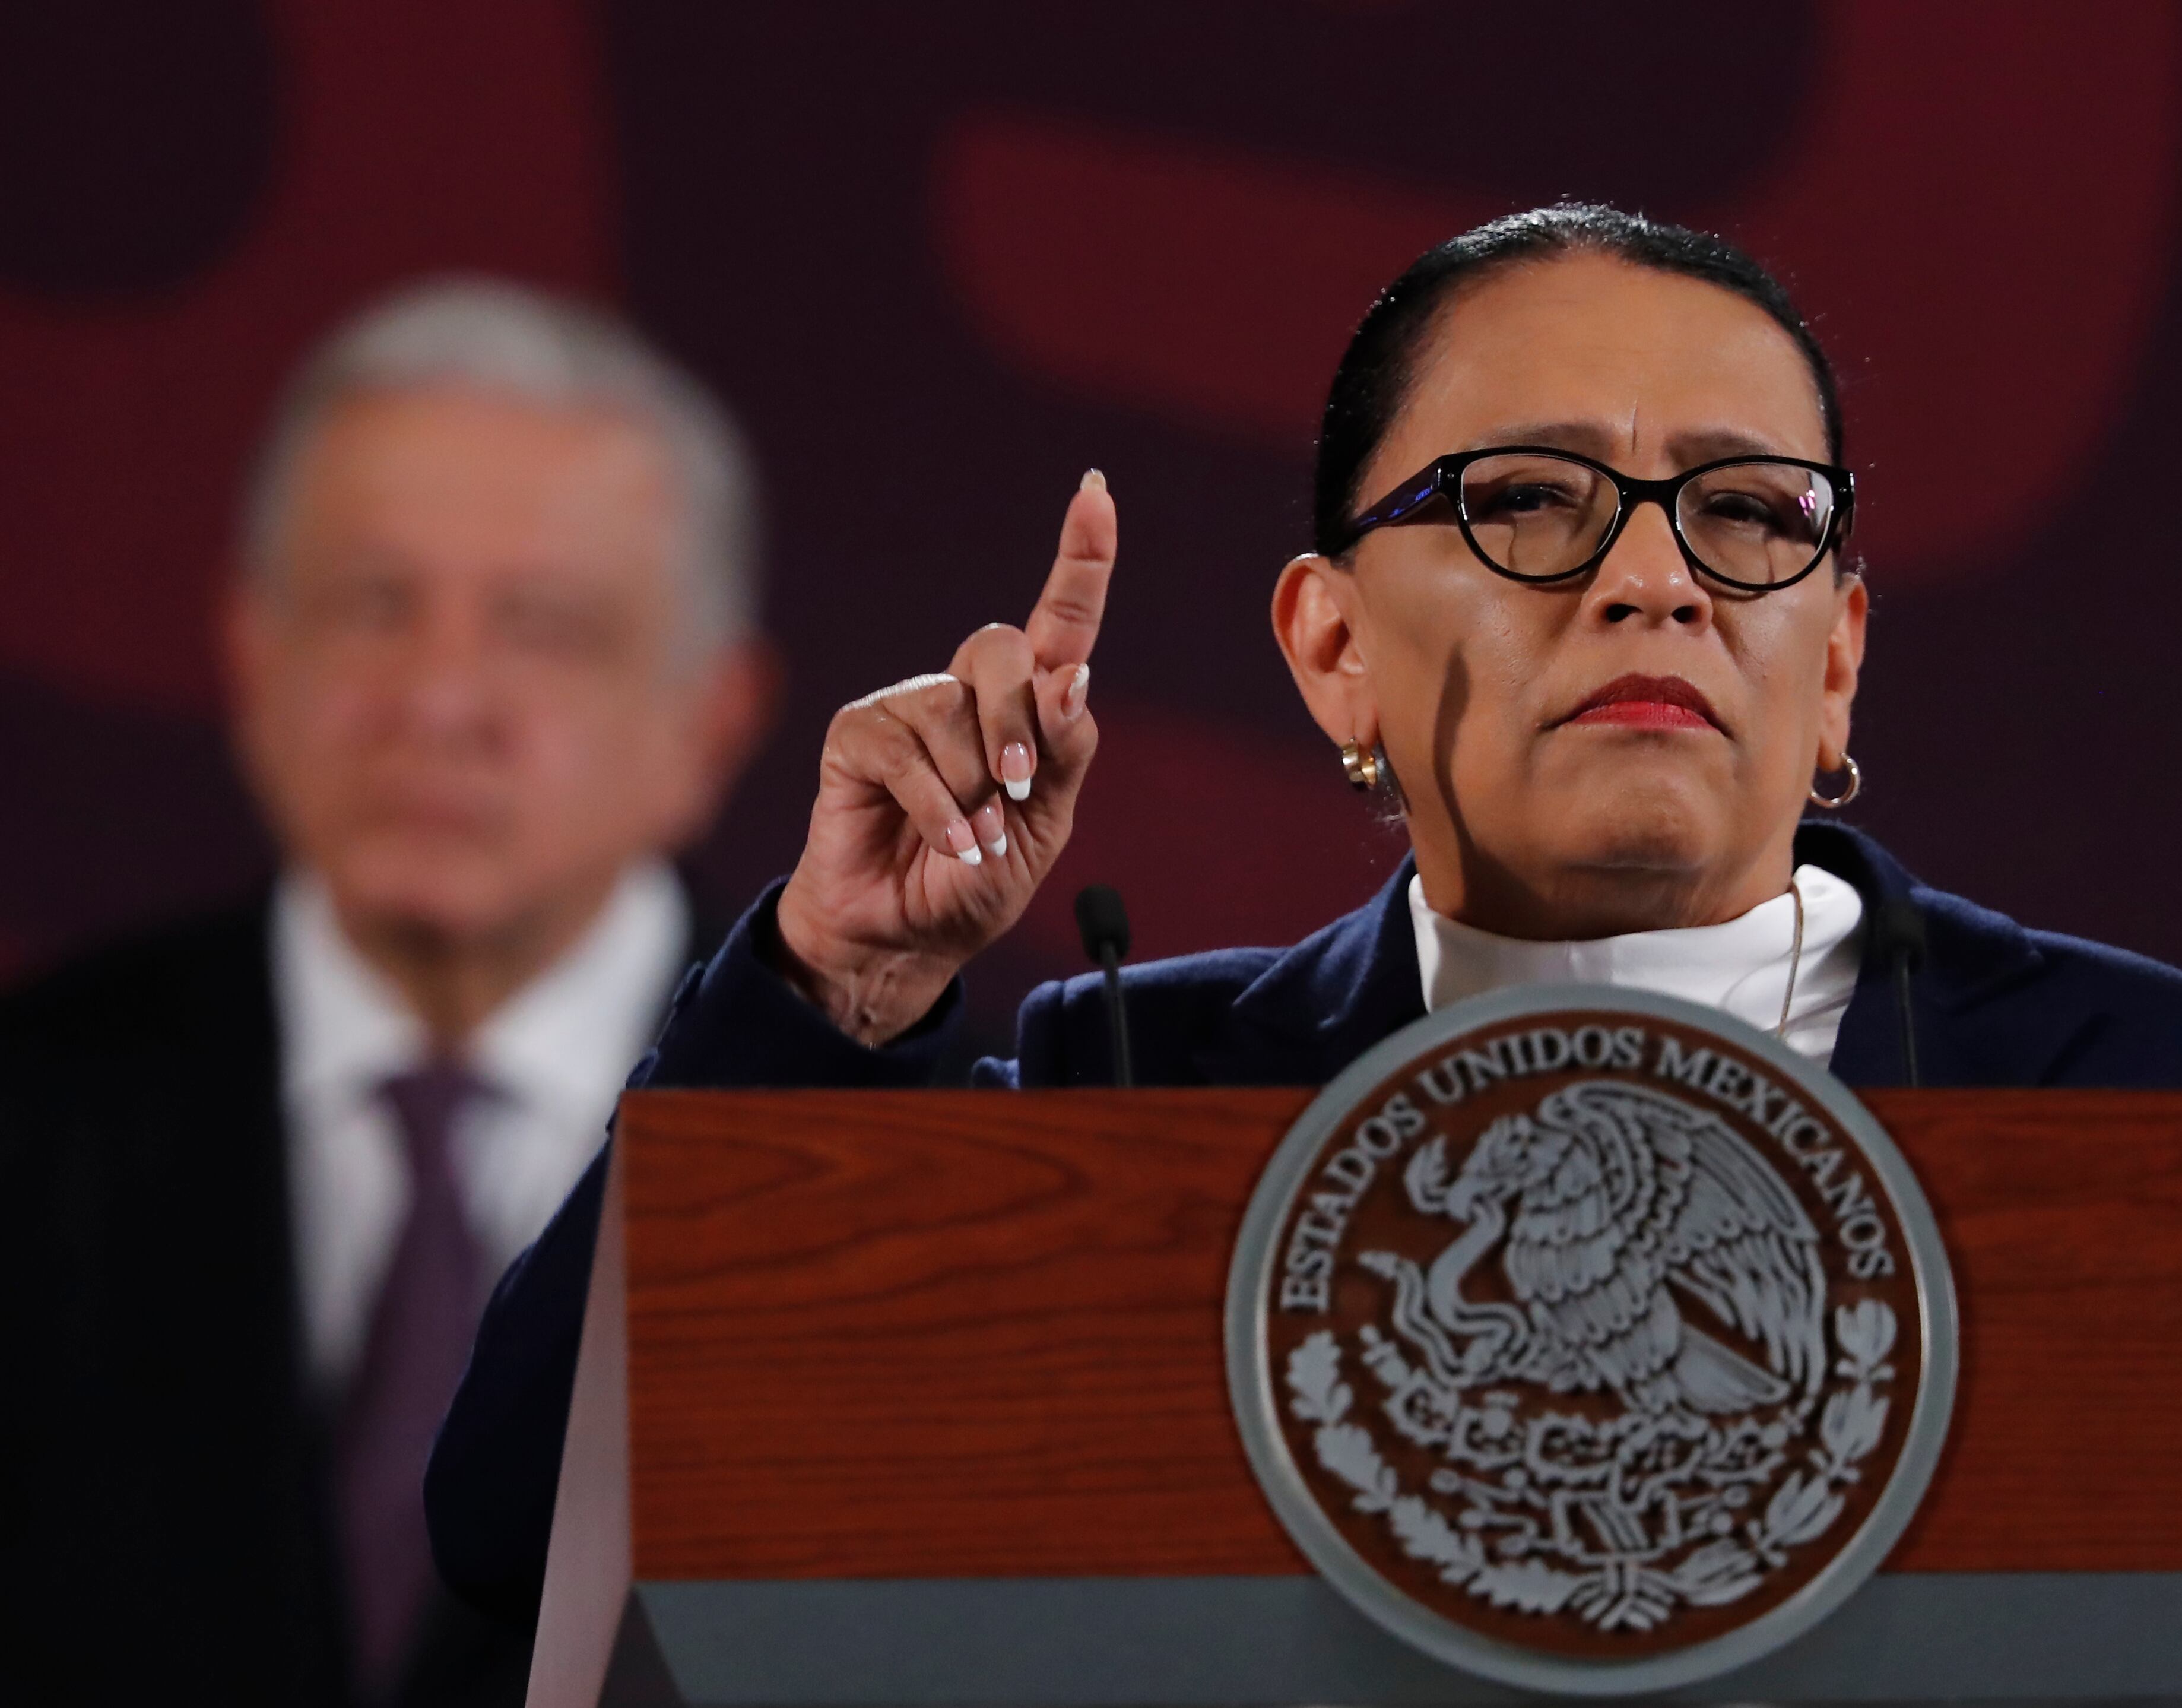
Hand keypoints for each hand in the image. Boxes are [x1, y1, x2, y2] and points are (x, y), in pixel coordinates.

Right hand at [773, 472, 1114, 1043]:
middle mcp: (966, 691)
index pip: (1060, 620)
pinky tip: (944, 842)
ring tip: (972, 837)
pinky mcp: (859, 735)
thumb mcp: (1047, 825)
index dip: (1081, 557)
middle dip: (1019, 726)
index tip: (1096, 491)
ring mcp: (909, 707)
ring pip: (955, 711)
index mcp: (1027, 707)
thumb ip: (1064, 753)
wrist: (906, 936)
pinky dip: (936, 808)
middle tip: (1015, 794)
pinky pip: (907, 752)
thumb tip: (1068, 677)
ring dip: (974, 791)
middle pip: (1003, 649)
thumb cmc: (978, 876)